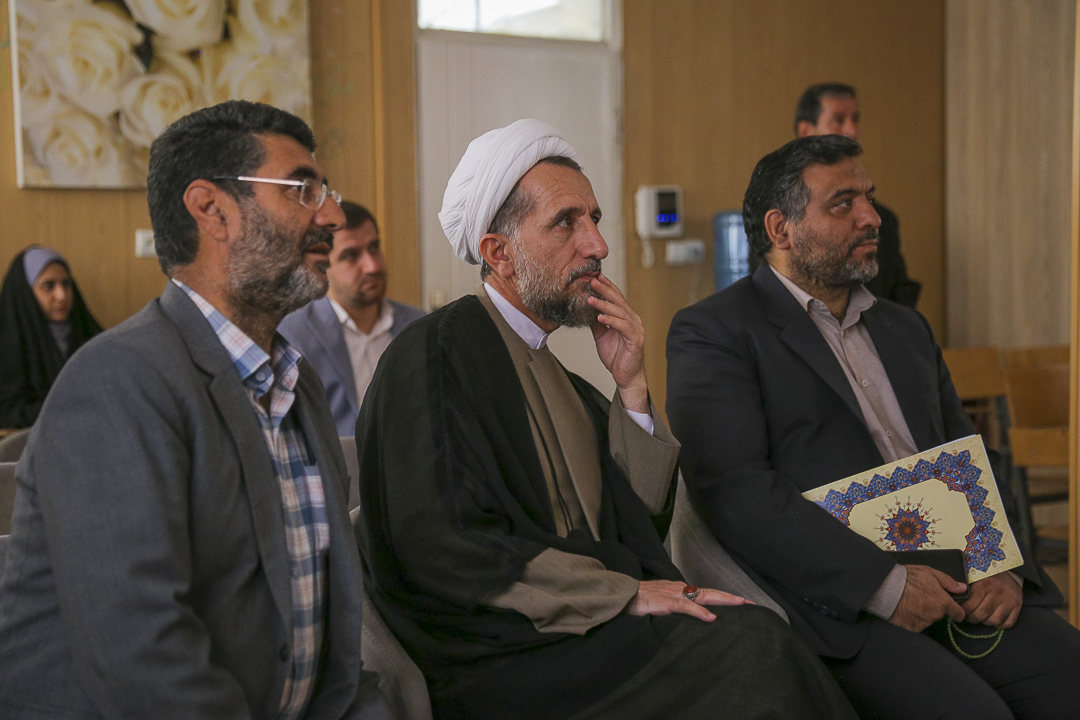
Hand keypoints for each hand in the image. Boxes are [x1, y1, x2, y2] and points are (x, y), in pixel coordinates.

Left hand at [588, 274, 647, 412]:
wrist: (626, 376)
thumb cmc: (616, 356)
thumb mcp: (602, 335)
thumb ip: (596, 322)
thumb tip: (586, 310)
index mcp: (626, 318)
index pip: (617, 298)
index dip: (606, 287)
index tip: (594, 277)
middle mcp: (633, 320)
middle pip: (619, 301)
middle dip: (605, 290)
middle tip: (592, 280)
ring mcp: (636, 330)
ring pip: (620, 312)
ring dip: (604, 305)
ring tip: (590, 299)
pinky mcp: (636, 340)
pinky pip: (623, 327)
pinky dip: (612, 321)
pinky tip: (600, 317)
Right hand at [623, 580, 752, 622]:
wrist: (623, 595)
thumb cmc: (641, 601)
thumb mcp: (662, 605)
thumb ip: (677, 609)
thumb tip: (691, 617)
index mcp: (681, 591)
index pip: (706, 594)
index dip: (724, 598)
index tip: (741, 603)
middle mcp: (681, 589)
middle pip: (711, 592)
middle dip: (731, 598)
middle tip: (750, 603)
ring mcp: (674, 594)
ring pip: (703, 596)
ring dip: (722, 600)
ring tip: (739, 604)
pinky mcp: (666, 602)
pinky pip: (686, 606)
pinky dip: (699, 612)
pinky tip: (711, 617)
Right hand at [888, 565, 965, 631]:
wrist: (886, 587)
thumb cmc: (907, 577)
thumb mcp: (929, 572)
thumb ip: (948, 581)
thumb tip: (962, 588)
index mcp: (943, 602)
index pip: (959, 614)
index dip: (956, 611)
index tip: (951, 609)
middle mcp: (936, 615)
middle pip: (939, 615)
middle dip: (933, 608)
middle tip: (921, 598)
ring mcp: (924, 623)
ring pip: (927, 620)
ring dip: (922, 614)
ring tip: (910, 603)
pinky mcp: (912, 628)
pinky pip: (916, 625)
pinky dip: (912, 620)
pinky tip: (905, 610)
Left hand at [962, 573, 1021, 628]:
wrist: (1007, 569)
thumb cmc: (985, 575)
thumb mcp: (974, 576)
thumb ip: (964, 588)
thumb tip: (953, 600)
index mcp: (984, 583)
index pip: (970, 605)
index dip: (963, 611)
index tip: (960, 611)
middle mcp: (998, 591)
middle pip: (982, 615)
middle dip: (972, 619)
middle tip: (969, 617)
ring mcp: (1009, 599)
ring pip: (995, 621)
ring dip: (985, 623)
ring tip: (980, 618)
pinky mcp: (1018, 605)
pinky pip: (1008, 623)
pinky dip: (999, 625)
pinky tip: (993, 619)